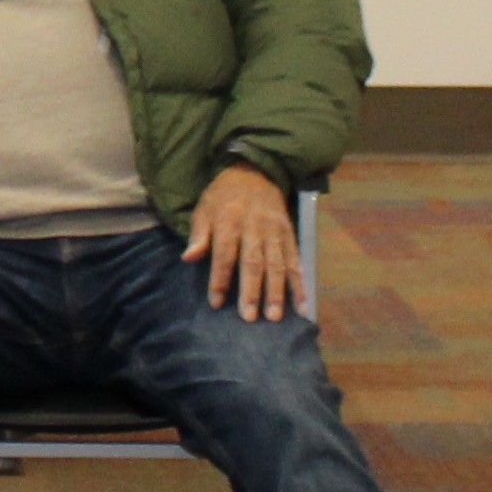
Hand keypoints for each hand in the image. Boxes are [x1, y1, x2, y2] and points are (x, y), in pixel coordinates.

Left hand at [185, 162, 306, 321]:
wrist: (255, 174)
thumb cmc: (223, 197)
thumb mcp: (203, 209)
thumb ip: (198, 234)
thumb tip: (188, 258)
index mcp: (229, 222)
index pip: (224, 255)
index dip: (220, 279)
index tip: (217, 303)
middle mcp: (254, 229)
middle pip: (253, 263)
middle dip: (252, 292)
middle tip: (249, 318)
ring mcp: (275, 233)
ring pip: (277, 265)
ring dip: (278, 292)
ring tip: (275, 317)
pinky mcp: (290, 236)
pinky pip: (296, 262)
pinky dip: (300, 284)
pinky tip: (303, 305)